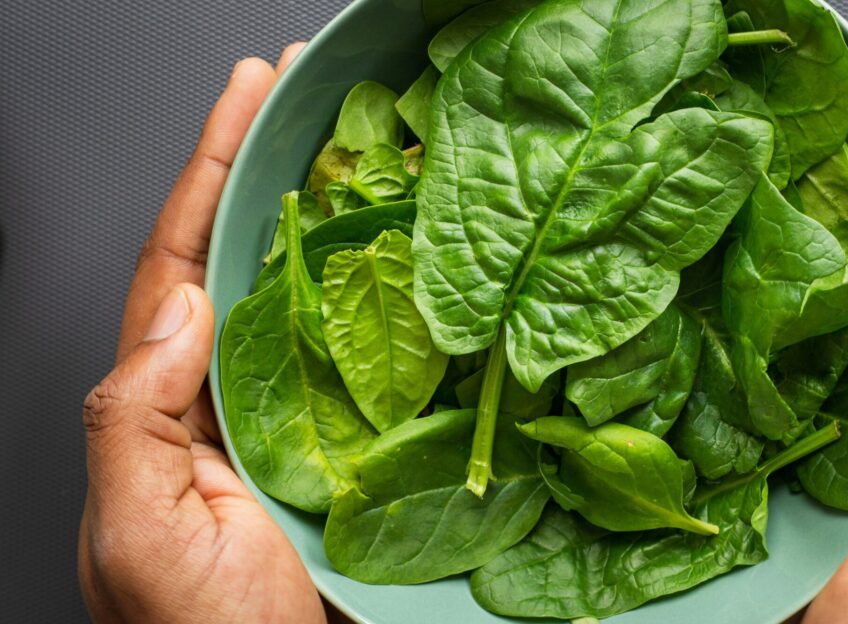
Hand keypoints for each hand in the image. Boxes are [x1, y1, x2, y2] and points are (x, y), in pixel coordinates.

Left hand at [76, 44, 335, 623]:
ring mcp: (288, 415)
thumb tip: (181, 307)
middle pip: (239, 256)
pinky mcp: (346, 442)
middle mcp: (223, 394)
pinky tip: (400, 256)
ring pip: (301, 295)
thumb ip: (135, 421)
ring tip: (352, 145)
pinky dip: (374, 294)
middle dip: (261, 168)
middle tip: (299, 90)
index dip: (209, 172)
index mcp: (163, 405)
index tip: (248, 98)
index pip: (178, 264)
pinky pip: (359, 352)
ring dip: (322, 216)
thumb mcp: (138, 534)